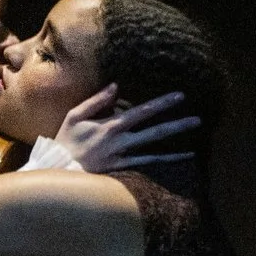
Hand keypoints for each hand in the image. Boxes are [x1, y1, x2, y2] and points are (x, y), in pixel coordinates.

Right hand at [52, 85, 199, 171]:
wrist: (58, 169)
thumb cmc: (65, 140)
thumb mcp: (75, 115)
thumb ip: (97, 101)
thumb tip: (116, 86)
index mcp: (110, 126)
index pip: (142, 112)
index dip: (162, 103)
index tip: (180, 96)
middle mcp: (120, 142)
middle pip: (154, 132)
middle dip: (177, 125)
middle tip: (198, 119)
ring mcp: (122, 157)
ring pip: (154, 151)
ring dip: (175, 146)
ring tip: (195, 144)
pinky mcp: (121, 169)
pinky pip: (147, 165)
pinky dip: (165, 161)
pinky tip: (181, 158)